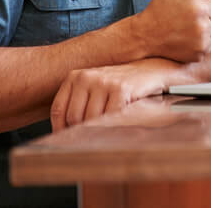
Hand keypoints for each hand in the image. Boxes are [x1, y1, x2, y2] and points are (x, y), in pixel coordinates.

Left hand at [49, 58, 182, 130]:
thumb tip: (62, 134)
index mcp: (75, 77)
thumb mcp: (95, 89)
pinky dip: (114, 124)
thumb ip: (79, 105)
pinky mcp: (120, 89)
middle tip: (94, 136)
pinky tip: (120, 121)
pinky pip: (110, 117)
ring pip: (91, 120)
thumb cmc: (121, 85)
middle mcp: (86, 77)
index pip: (59, 109)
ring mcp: (104, 82)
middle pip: (74, 117)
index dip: (61, 128)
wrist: (151, 70)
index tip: (69, 138)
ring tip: (110, 128)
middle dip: (83, 130)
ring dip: (100, 129)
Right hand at [131, 0, 210, 62]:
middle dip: (210, 7)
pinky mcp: (201, 49)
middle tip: (191, 9)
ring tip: (188, 23)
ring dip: (207, 23)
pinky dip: (203, 38)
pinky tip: (188, 35)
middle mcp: (198, 12)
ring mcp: (200, 32)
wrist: (146, 36)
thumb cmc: (161, 6)